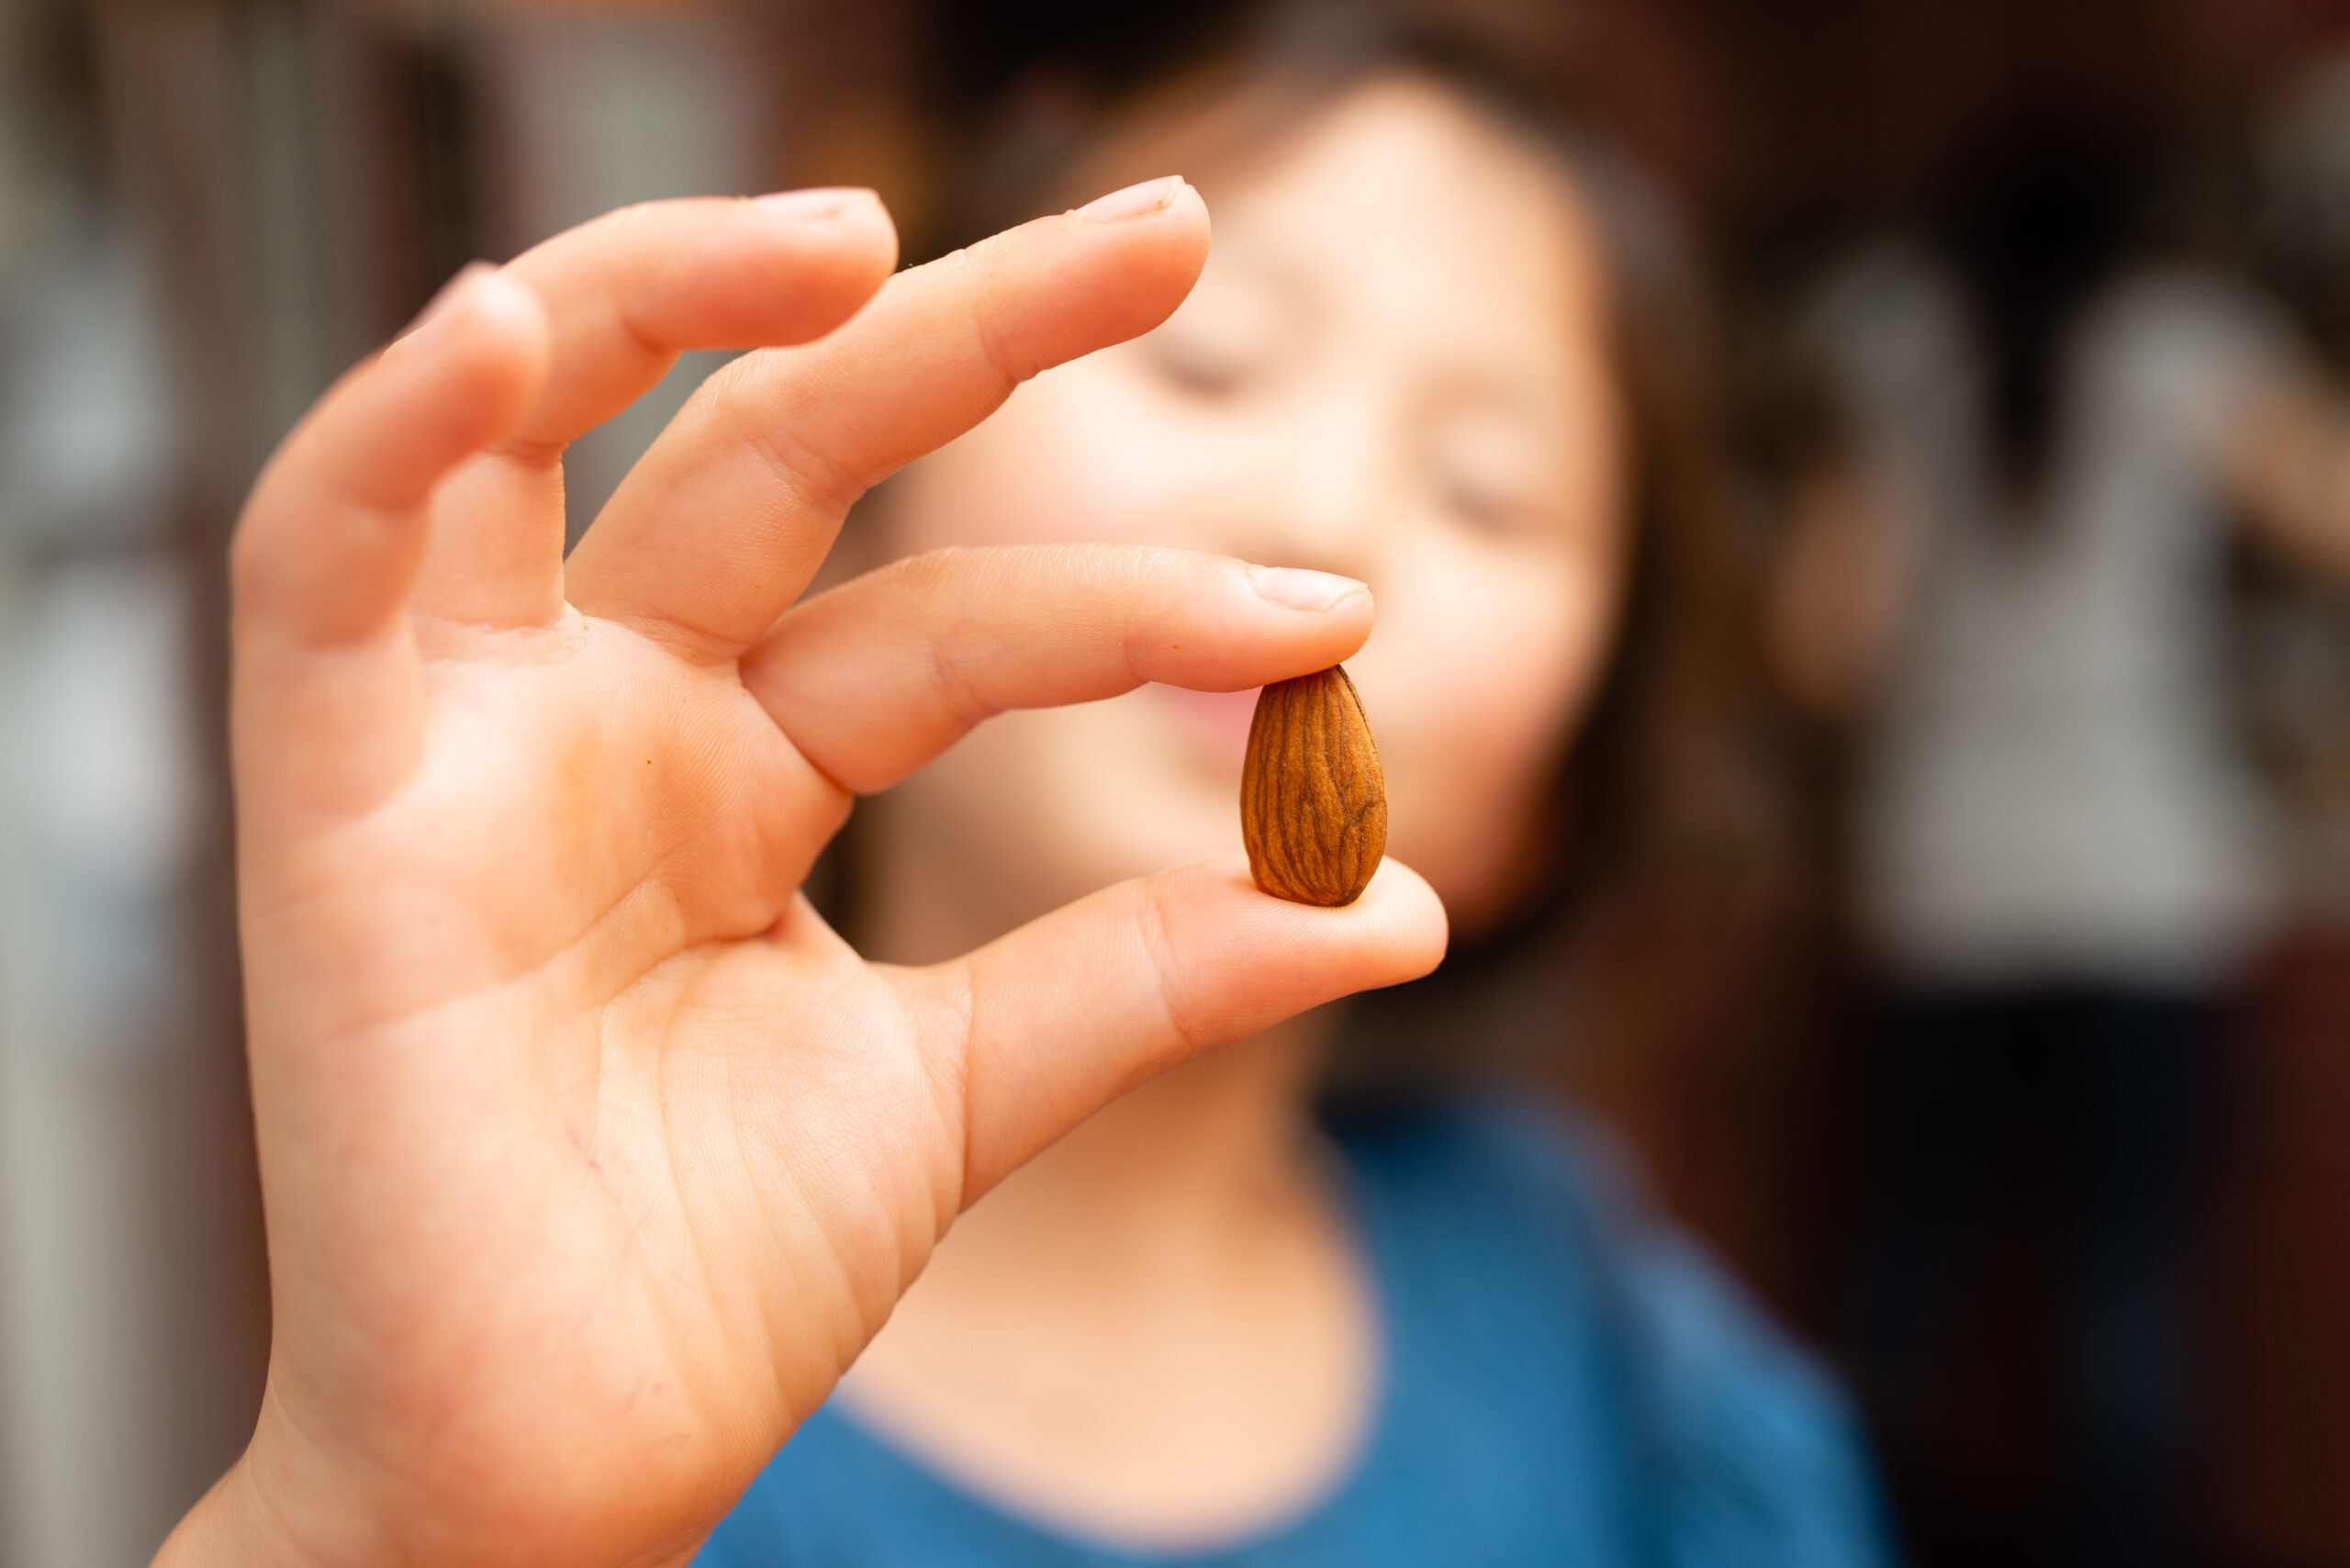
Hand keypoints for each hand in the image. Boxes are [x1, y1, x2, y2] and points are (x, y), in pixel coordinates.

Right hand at [157, 182, 1444, 1567]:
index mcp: (740, 768)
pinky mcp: (328, 792)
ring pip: (541, 425)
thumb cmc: (711, 1281)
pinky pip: (324, 552)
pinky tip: (494, 326)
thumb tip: (1403, 899)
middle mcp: (608, 714)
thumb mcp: (966, 1089)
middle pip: (779, 450)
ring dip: (670, 292)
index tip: (1339, 618)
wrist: (544, 1485)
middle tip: (1175, 227)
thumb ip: (1151, 971)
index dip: (1140, 599)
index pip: (952, 623)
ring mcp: (468, 733)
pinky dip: (394, 428)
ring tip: (867, 232)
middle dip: (969, 329)